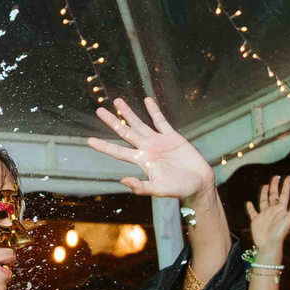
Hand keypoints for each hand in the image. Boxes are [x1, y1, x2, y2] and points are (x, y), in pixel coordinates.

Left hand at [88, 97, 212, 201]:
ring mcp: (159, 141)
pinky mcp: (172, 136)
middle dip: (112, 121)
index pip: (118, 152)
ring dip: (128, 113)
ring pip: (140, 123)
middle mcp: (147, 149)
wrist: (199, 183)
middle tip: (99, 110)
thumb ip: (141, 186)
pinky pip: (161, 121)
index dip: (104, 146)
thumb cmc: (179, 189)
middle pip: (125, 132)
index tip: (89, 141)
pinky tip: (147, 100)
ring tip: (117, 101)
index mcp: (141, 161)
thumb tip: (123, 180)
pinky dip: (154, 111)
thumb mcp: (159, 190)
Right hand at [245, 174, 289, 261]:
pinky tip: (248, 202)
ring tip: (265, 185)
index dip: (286, 186)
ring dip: (264, 193)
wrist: (268, 244)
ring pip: (264, 201)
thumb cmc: (279, 234)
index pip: (284, 194)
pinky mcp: (256, 220)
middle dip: (275, 186)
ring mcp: (264, 215)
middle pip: (274, 195)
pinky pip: (252, 212)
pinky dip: (250, 207)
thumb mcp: (288, 220)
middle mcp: (273, 210)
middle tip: (276, 176)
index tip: (288, 177)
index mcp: (281, 209)